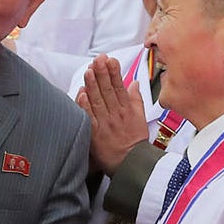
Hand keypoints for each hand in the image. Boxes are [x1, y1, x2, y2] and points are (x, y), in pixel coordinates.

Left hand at [76, 54, 147, 172]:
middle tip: (97, 59)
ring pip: (98, 100)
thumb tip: (133, 82)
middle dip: (102, 73)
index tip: (110, 59)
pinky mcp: (96, 134)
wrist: (131, 164)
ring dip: (93, 84)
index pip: (120, 87)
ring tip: (89, 70)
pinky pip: (90, 117)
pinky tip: (82, 92)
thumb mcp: (141, 118)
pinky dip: (85, 105)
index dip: (114, 72)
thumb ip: (137, 99)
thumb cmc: (136, 142)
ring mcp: (105, 124)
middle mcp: (116, 115)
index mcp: (128, 110)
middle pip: (108, 90)